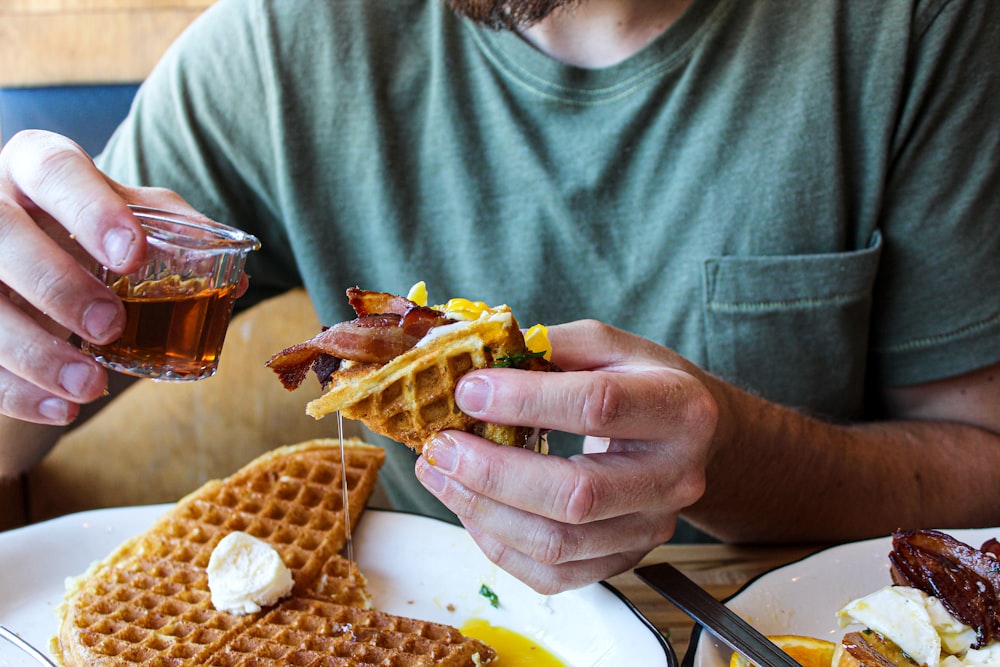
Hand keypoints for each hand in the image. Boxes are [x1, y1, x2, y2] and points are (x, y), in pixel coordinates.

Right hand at [0, 130, 194, 424]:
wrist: (36, 264)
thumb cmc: (91, 233)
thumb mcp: (131, 218)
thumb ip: (178, 235)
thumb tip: (237, 279)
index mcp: (37, 166)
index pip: (55, 170)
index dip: (91, 211)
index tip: (134, 254)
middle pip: (1, 235)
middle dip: (57, 285)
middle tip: (110, 326)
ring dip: (35, 353)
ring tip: (89, 386)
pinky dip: (18, 391)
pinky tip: (61, 410)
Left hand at [414, 319, 719, 592]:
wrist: (697, 436)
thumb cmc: (643, 383)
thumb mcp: (610, 345)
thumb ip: (551, 346)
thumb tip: (478, 359)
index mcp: (678, 408)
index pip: (597, 405)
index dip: (525, 400)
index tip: (468, 391)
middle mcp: (674, 476)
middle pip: (577, 493)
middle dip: (493, 473)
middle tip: (441, 447)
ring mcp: (651, 527)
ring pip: (559, 543)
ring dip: (484, 512)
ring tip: (440, 476)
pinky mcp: (625, 559)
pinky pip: (554, 575)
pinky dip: (499, 546)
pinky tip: (470, 509)